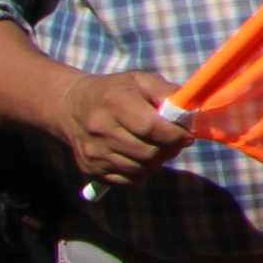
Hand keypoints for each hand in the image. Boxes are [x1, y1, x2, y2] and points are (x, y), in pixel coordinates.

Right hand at [56, 72, 193, 186]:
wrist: (72, 107)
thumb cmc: (116, 92)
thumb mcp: (141, 81)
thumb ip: (167, 93)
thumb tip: (189, 113)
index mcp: (113, 102)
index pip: (150, 127)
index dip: (175, 134)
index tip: (187, 135)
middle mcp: (99, 129)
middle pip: (147, 152)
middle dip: (169, 148)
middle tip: (175, 141)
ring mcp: (93, 152)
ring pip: (140, 169)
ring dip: (157, 161)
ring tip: (157, 146)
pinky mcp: (90, 170)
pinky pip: (129, 181)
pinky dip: (142, 172)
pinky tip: (141, 156)